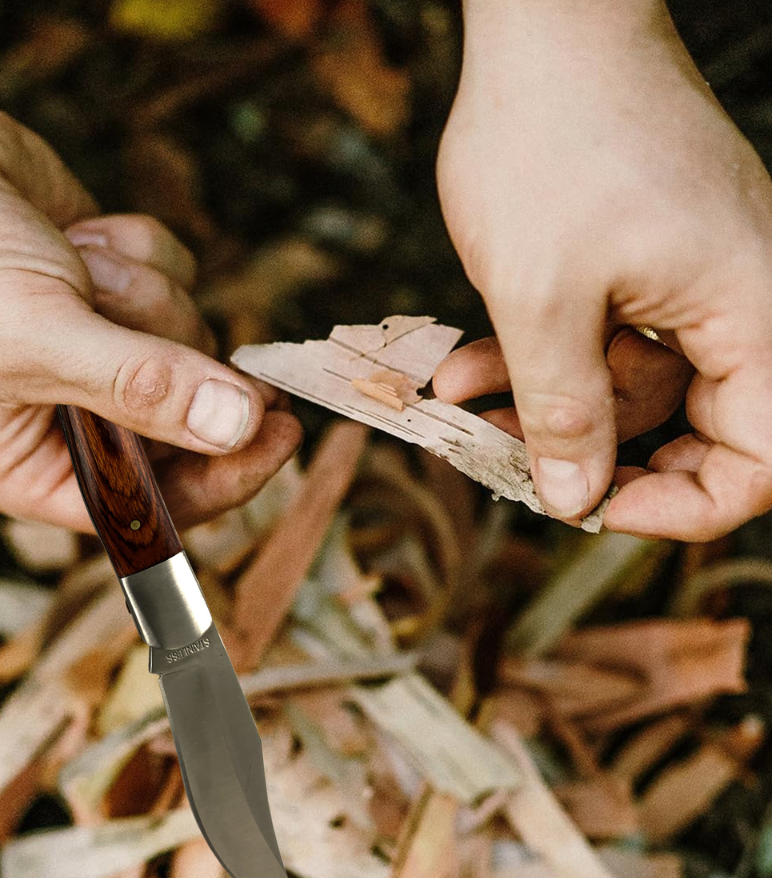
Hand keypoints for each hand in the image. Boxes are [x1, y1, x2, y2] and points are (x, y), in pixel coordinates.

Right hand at [0, 0, 299, 530]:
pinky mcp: (115, 292)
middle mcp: (71, 422)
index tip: (280, 433)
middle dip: (160, 354)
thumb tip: (238, 429)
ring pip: (190, 339)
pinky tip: (77, 236)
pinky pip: (178, 279)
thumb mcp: (38, 341)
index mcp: (33, 470)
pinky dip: (134, 249)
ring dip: (139, 291)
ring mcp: (97, 353)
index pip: (151, 507)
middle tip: (122, 310)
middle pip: (185, 421)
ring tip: (70, 265)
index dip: (222, 477)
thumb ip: (143, 390)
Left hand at [436, 0, 771, 539]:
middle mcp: (738, 300)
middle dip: (594, 456)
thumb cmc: (550, 143)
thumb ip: (564, 413)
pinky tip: (461, 369)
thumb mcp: (542, 302)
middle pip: (693, 429)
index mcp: (750, 311)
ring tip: (457, 403)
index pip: (762, 456)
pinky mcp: (644, 261)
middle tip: (516, 468)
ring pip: (629, 386)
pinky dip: (536, 359)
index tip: (595, 508)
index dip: (687, 506)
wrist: (542, 29)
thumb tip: (575, 502)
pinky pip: (602, 338)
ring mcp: (691, 279)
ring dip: (540, 406)